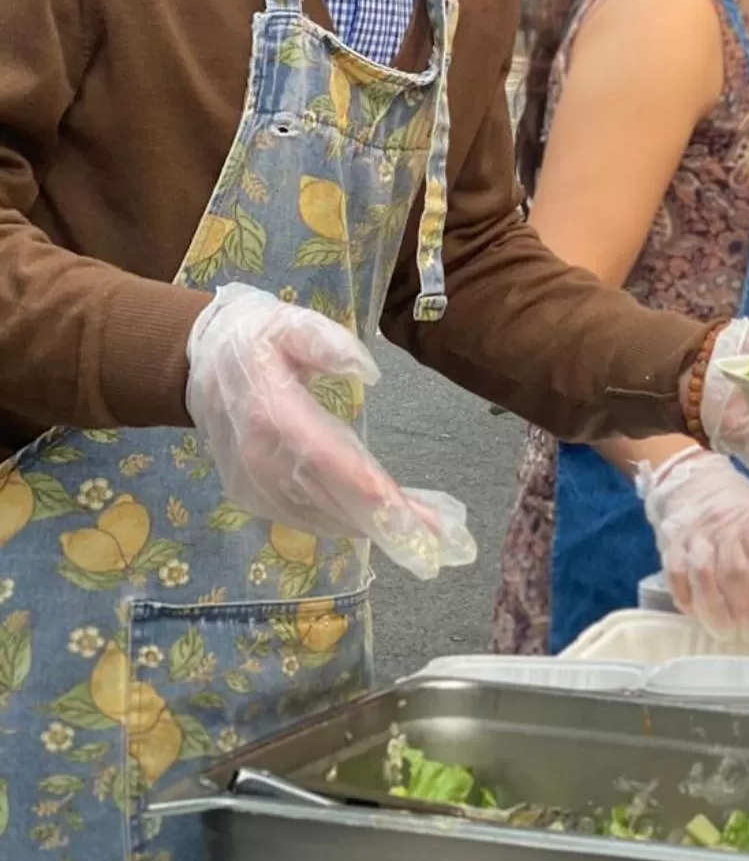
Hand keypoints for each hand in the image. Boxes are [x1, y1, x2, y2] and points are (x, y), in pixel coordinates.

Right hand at [185, 284, 475, 581]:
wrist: (196, 365)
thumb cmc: (254, 338)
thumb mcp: (288, 321)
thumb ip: (325, 341)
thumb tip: (368, 371)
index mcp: (269, 412)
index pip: (324, 456)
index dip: (366, 487)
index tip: (406, 509)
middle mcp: (258, 458)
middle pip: (330, 497)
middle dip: (386, 520)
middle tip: (439, 538)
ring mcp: (252, 483)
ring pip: (319, 516)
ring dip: (371, 528)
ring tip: (425, 535)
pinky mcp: (251, 495)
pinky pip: (304, 517)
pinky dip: (343, 524)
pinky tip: (379, 525)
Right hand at [638, 447, 748, 643]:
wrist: (693, 476)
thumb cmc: (737, 506)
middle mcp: (723, 527)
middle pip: (734, 572)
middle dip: (744, 608)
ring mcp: (694, 535)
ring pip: (702, 574)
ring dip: (714, 608)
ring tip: (724, 630)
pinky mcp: (670, 542)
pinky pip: (674, 573)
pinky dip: (684, 597)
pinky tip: (694, 612)